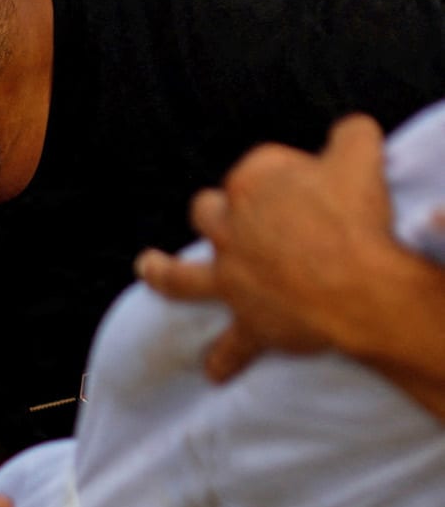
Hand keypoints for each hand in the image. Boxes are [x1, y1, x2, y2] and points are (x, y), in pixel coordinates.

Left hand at [134, 114, 403, 381]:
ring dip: (162, 272)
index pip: (259, 167)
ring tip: (146, 267)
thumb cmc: (358, 216)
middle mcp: (230, 230)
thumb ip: (348, 137)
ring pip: (182, 273)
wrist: (358, 285)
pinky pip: (230, 346)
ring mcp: (231, 278)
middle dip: (219, 210)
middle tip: (240, 216)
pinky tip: (214, 373)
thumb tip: (346, 133)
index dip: (288, 174)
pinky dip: (224, 360)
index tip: (313, 183)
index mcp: (252, 182)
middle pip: (209, 211)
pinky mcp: (247, 321)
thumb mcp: (360, 154)